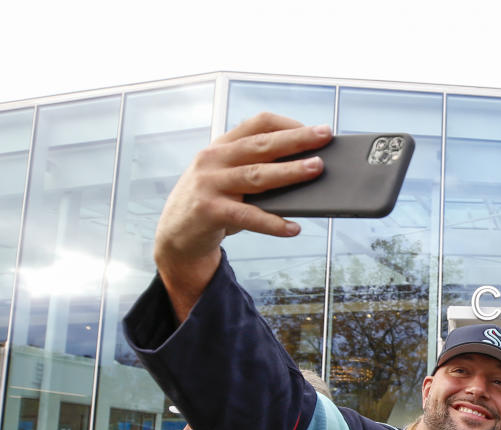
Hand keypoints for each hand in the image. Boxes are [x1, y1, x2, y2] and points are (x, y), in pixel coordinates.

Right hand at [153, 113, 332, 320]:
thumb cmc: (214, 203)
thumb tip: (306, 172)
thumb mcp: (229, 179)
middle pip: (261, 145)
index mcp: (221, 146)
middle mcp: (213, 159)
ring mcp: (209, 183)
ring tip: (317, 169)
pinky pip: (248, 216)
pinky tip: (293, 228)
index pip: (257, 124)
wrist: (175, 235)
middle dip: (296, 139)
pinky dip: (273, 223)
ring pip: (257, 175)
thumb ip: (256, 170)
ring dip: (290, 172)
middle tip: (325, 135)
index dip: (287, 124)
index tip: (314, 129)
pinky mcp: (209, 211)